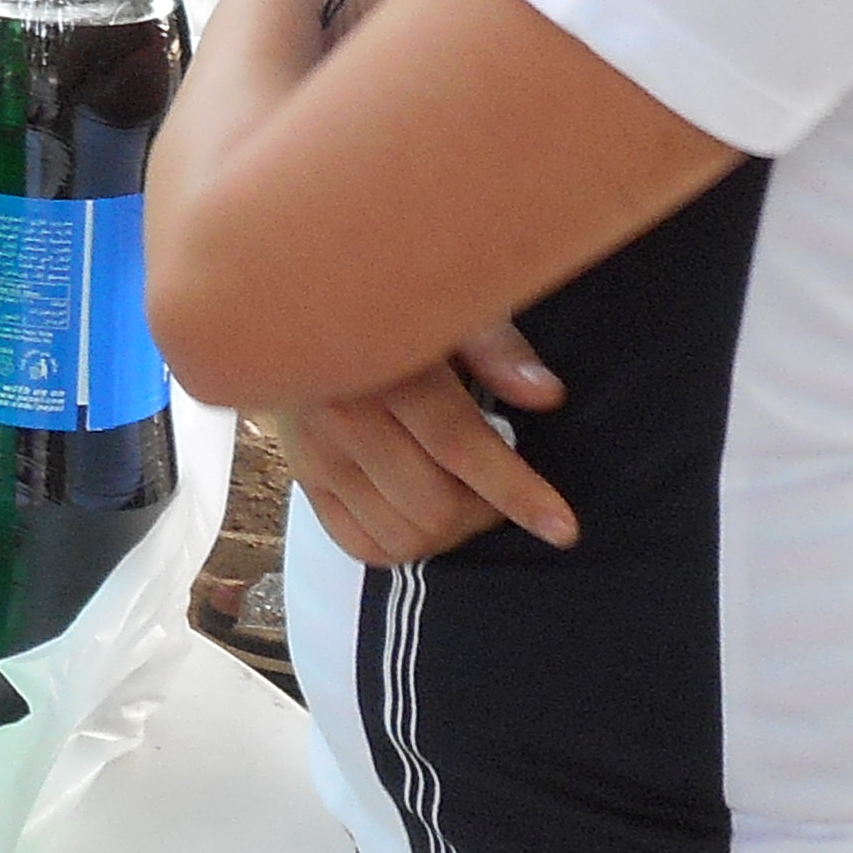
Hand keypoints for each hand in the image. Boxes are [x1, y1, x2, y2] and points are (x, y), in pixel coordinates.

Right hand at [273, 330, 575, 564]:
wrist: (289, 309)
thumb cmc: (384, 305)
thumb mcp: (444, 306)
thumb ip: (496, 350)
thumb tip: (546, 397)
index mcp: (384, 368)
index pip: (459, 445)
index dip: (516, 492)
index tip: (562, 527)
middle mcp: (343, 417)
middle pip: (435, 505)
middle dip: (488, 513)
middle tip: (504, 493)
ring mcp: (317, 456)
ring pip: (403, 536)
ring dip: (451, 534)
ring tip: (466, 500)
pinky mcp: (304, 479)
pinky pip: (362, 547)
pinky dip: (406, 546)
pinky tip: (424, 513)